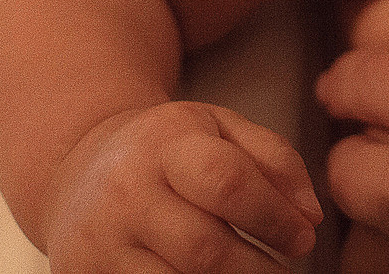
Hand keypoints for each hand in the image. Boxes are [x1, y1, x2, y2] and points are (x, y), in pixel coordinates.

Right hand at [41, 100, 319, 272]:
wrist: (77, 170)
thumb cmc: (168, 150)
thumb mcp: (220, 129)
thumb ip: (274, 160)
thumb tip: (310, 216)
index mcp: (166, 143)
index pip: (228, 182)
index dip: (275, 217)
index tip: (304, 237)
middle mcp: (126, 191)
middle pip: (204, 248)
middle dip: (257, 269)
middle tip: (283, 271)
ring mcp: (102, 241)